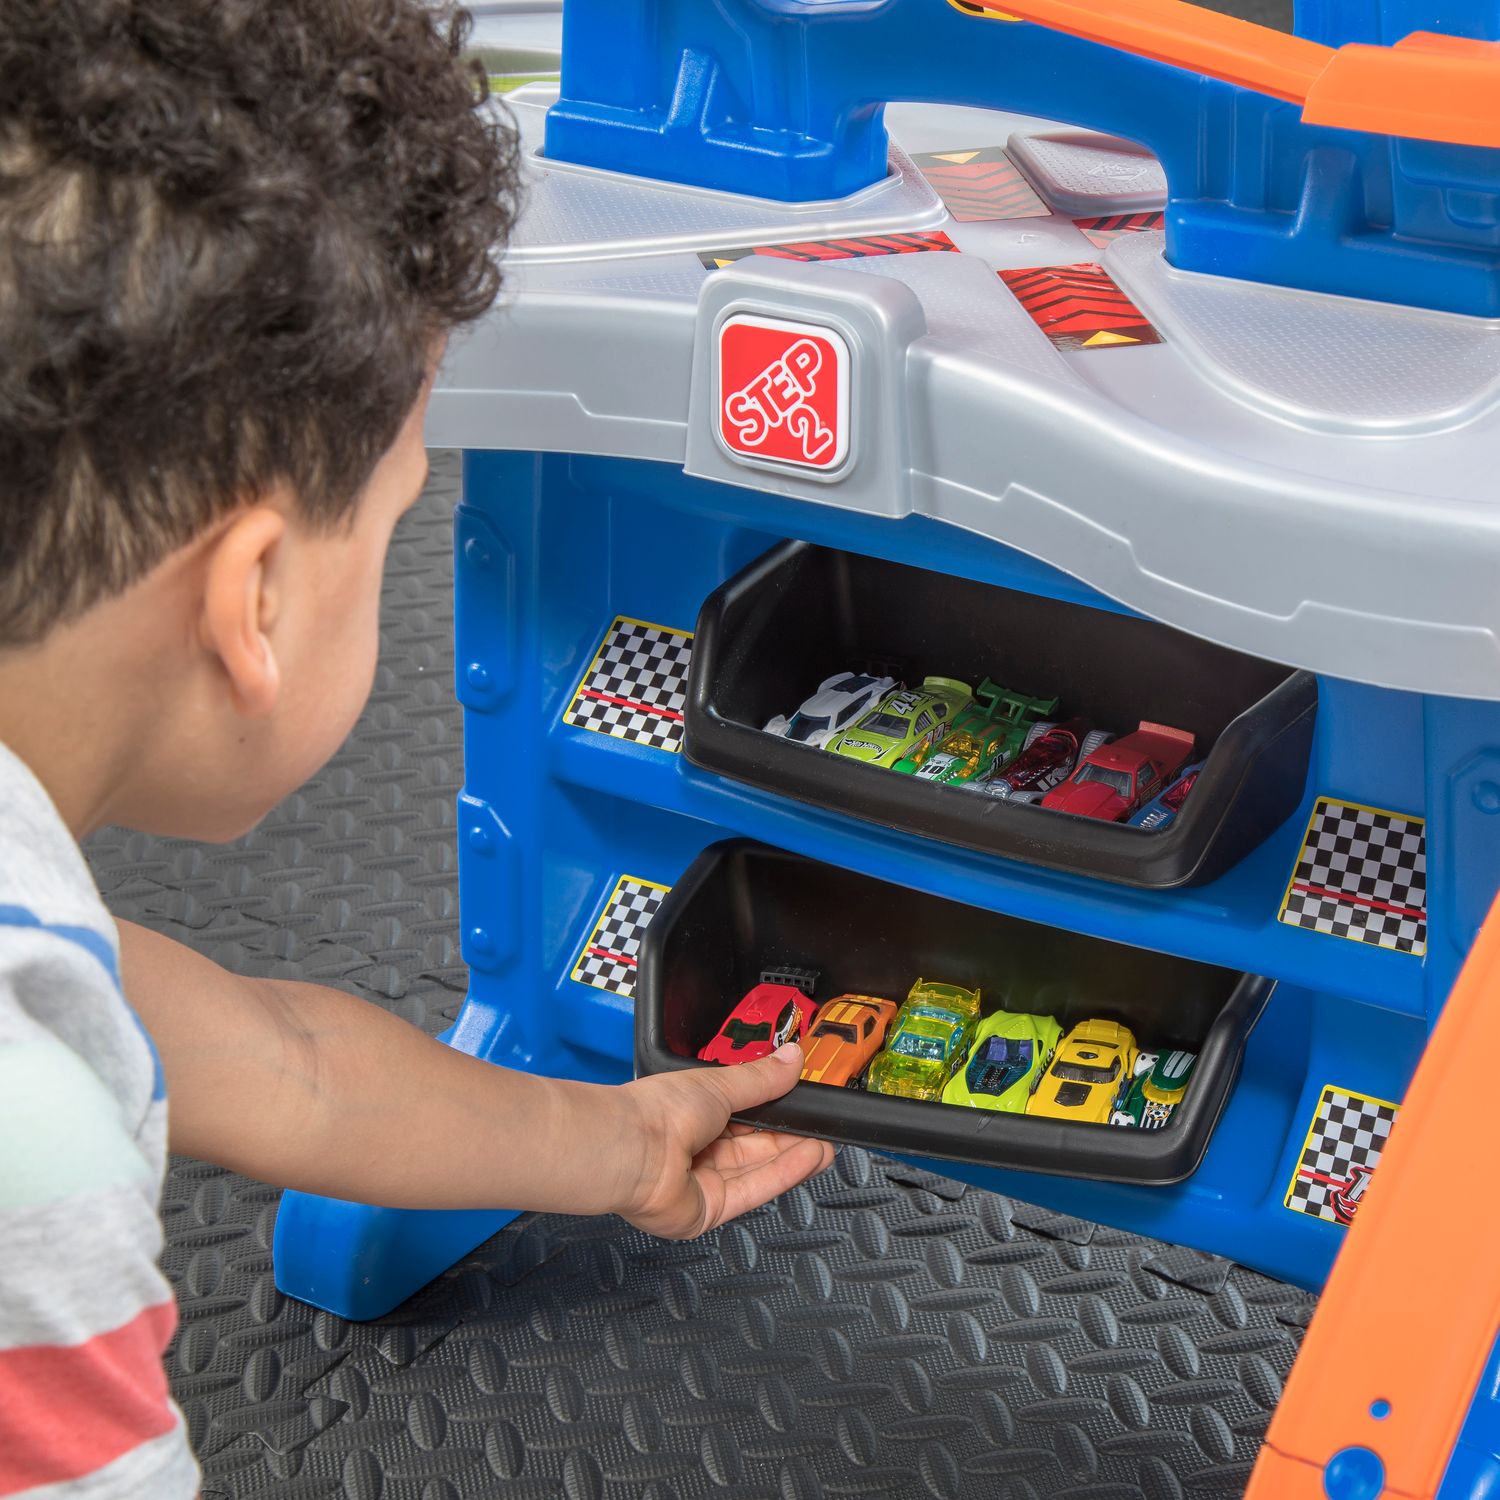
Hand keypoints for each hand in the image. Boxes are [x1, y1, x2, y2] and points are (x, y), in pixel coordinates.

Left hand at [615, 1044, 835, 1238]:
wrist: (633, 1148)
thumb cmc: (659, 1111)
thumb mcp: (720, 1085)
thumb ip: (761, 1079)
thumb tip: (792, 1059)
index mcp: (696, 1112)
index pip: (745, 1113)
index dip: (777, 1112)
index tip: (807, 1106)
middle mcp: (698, 1147)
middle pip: (754, 1145)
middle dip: (791, 1137)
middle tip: (826, 1129)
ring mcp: (703, 1181)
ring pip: (757, 1169)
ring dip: (793, 1157)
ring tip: (827, 1144)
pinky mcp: (709, 1210)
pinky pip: (752, 1191)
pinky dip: (782, 1174)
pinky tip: (809, 1159)